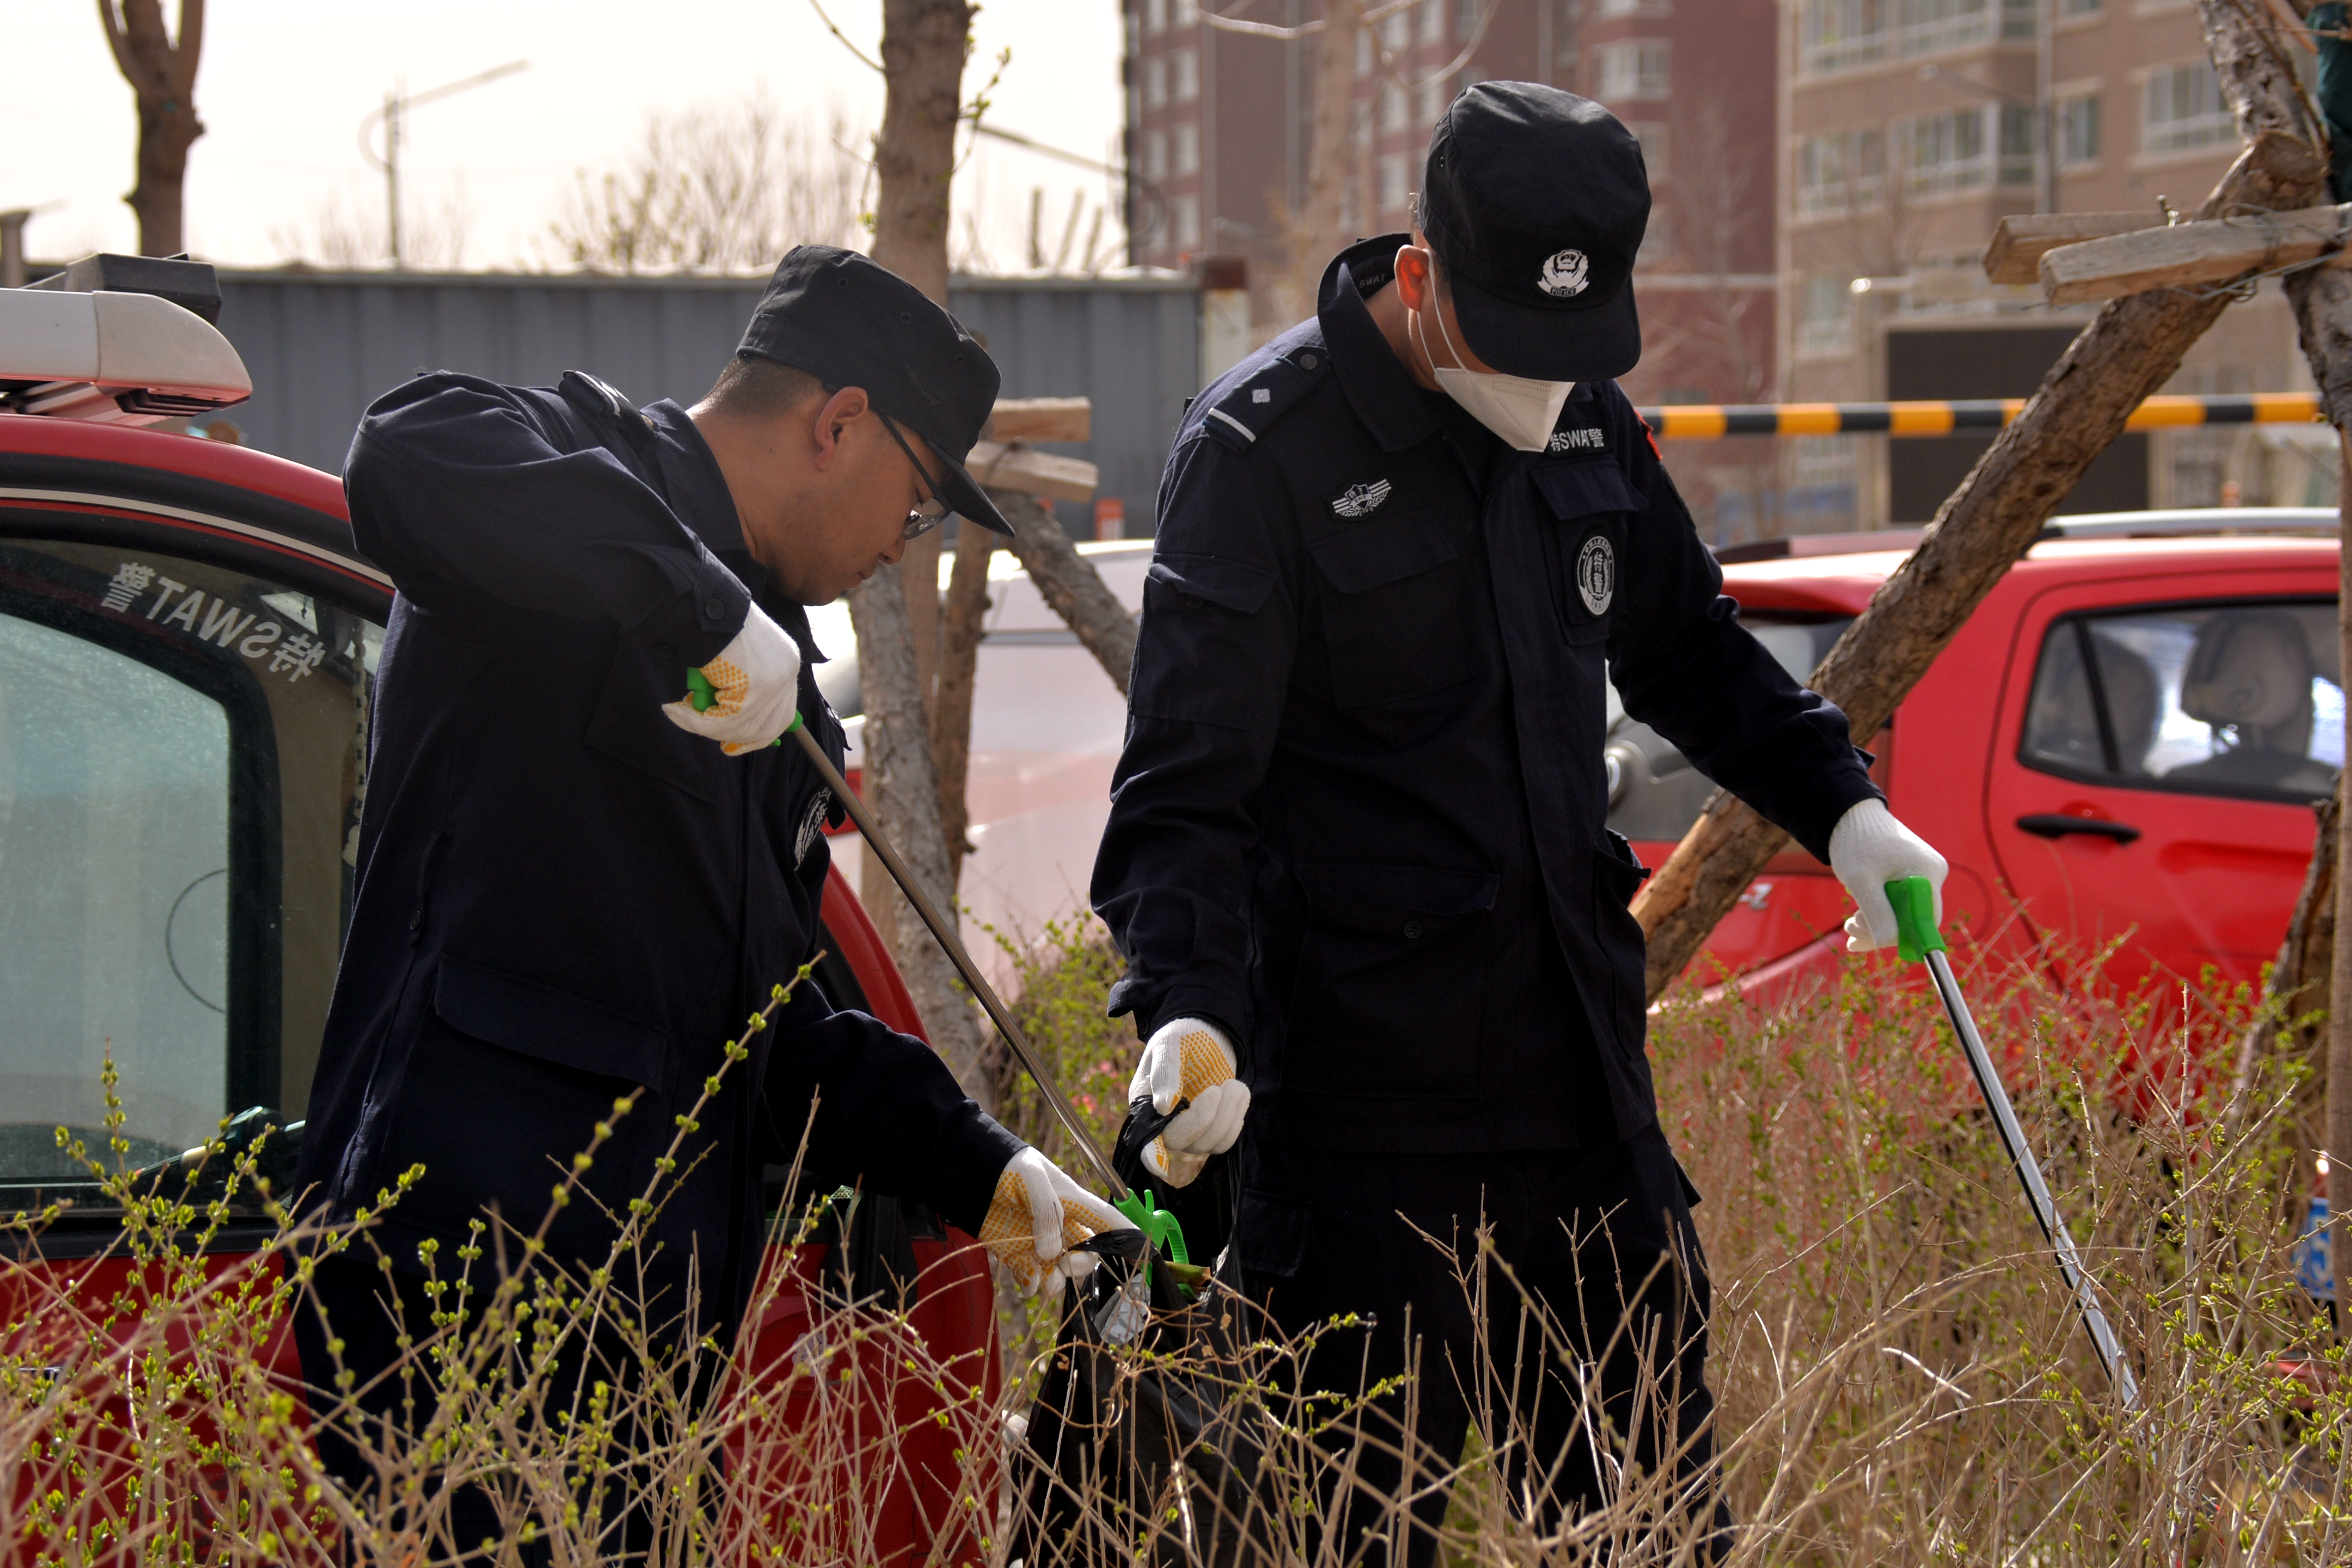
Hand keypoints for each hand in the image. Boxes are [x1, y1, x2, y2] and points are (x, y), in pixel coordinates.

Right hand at [661, 604, 801, 755]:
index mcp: (786, 661)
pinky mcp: (754, 690)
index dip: (761, 734)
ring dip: (707, 726)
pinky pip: (722, 721)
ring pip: (742, 727)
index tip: (737, 743)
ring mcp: (774, 682)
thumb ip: (739, 684)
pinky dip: (695, 720)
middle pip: (769, 726)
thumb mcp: (734, 655)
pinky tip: (676, 709)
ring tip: (681, 712)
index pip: (783, 712)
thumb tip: (725, 716)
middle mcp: (786, 672)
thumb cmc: (710, 623)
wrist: (700, 603)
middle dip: (741, 740)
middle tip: (721, 745)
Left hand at [978, 1147, 1133, 1295]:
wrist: (971, 1173)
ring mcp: (1039, 1243)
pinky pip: (1032, 1280)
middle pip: (1087, 1255)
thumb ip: (1046, 1211)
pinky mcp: (1016, 1255)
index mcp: (1074, 1203)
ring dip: (1057, 1281)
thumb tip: (1050, 1252)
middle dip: (1082, 1265)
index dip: (1128, 1237)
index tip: (1145, 1255)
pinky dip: (1033, 1287)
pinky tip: (1027, 1283)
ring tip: (1043, 1279)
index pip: (1108, 1221)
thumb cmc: (1007, 1166)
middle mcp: (1061, 1227)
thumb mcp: (1031, 1177)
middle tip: (1065, 1263)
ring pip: (1060, 1273)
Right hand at [1129, 1017, 1248, 1188]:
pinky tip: (1237, 1091)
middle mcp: (1163, 1124)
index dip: (1151, 1155)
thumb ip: (1165, 1073)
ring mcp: (1189, 1130)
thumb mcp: (1170, 1045)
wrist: (1208, 1035)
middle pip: (1180, 1142)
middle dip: (1204, 1118)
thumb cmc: (1183, 1037)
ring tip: (1232, 1084)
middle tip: (1217, 1088)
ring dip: (1226, 1114)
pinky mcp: (1211, 1130)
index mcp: (1146, 1104)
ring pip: (1209, 1144)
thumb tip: (1163, 1107)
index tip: (1160, 1166)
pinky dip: (1237, 1117)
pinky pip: (1225, 1141)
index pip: (1145, 1139)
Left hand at [1828, 798, 1948, 952]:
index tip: (1873, 939)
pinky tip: (1856, 925)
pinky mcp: (1908, 878)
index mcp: (1928, 872)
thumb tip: (1889, 943)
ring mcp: (1921, 876)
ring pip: (1902, 915)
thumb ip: (1877, 913)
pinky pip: (1897, 906)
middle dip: (1881, 930)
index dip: (1902, 935)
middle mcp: (1931, 874)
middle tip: (1850, 927)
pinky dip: (1876, 916)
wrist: (1849, 816)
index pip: (1926, 920)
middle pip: (1913, 920)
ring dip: (1874, 924)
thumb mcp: (1861, 880)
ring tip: (1849, 924)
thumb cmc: (1855, 842)